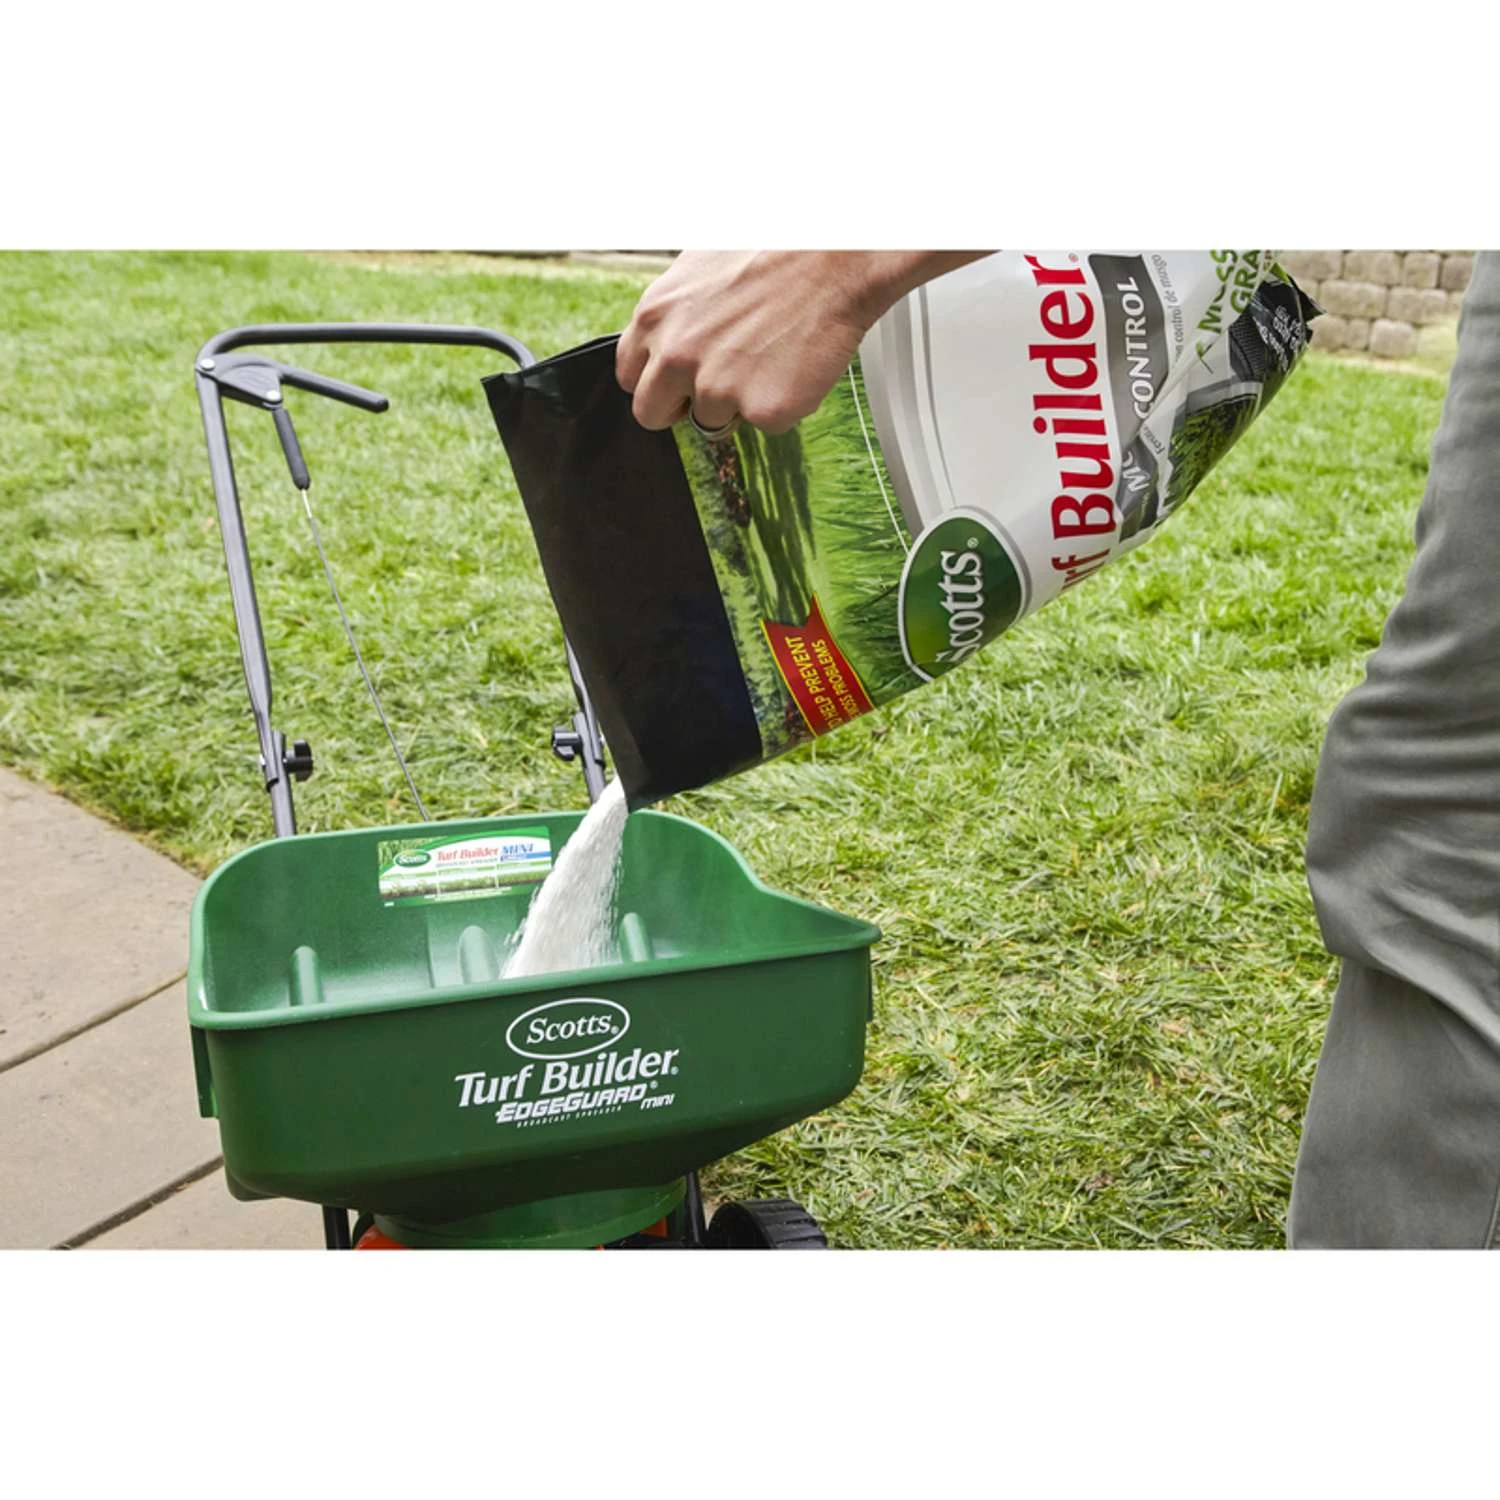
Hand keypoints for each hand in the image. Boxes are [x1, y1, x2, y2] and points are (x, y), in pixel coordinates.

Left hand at [615, 251, 990, 434]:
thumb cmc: (772, 251)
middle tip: (718, 384)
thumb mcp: (696, 271)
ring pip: (712, 422)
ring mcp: (718, 388)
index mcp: (653, 317)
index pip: (628, 376)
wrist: (834, 256)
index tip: (679, 378)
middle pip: (651, 414)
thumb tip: (665, 345)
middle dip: (680, 407)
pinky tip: (795, 363)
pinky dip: (782, 402)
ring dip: (738, 401)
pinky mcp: (763, 410)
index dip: (658, 380)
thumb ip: (673, 317)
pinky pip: (766, 424)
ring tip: (769, 356)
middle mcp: (675, 357)